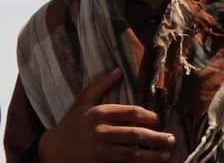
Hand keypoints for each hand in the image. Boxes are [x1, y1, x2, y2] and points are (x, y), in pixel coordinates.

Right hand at [37, 69, 175, 162]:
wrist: (52, 151)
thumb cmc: (70, 124)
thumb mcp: (82, 102)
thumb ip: (100, 85)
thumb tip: (119, 70)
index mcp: (98, 113)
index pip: (130, 113)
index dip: (148, 116)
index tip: (158, 120)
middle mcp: (100, 131)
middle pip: (134, 134)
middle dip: (156, 138)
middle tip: (172, 140)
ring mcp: (99, 150)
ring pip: (131, 153)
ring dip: (151, 155)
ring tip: (166, 155)